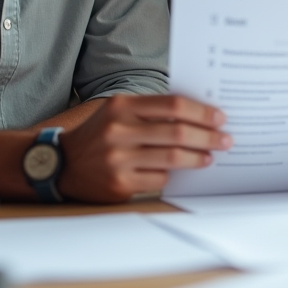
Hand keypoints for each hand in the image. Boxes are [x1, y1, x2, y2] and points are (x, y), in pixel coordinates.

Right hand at [56, 94, 230, 202]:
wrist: (61, 164)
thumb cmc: (100, 134)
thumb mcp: (119, 112)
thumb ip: (151, 111)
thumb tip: (198, 115)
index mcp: (123, 106)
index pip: (173, 105)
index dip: (201, 112)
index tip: (220, 118)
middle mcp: (119, 130)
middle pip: (178, 132)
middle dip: (208, 137)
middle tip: (225, 140)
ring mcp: (118, 158)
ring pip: (172, 158)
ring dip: (198, 158)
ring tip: (210, 157)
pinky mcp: (119, 183)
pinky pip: (159, 179)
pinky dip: (173, 175)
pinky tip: (181, 172)